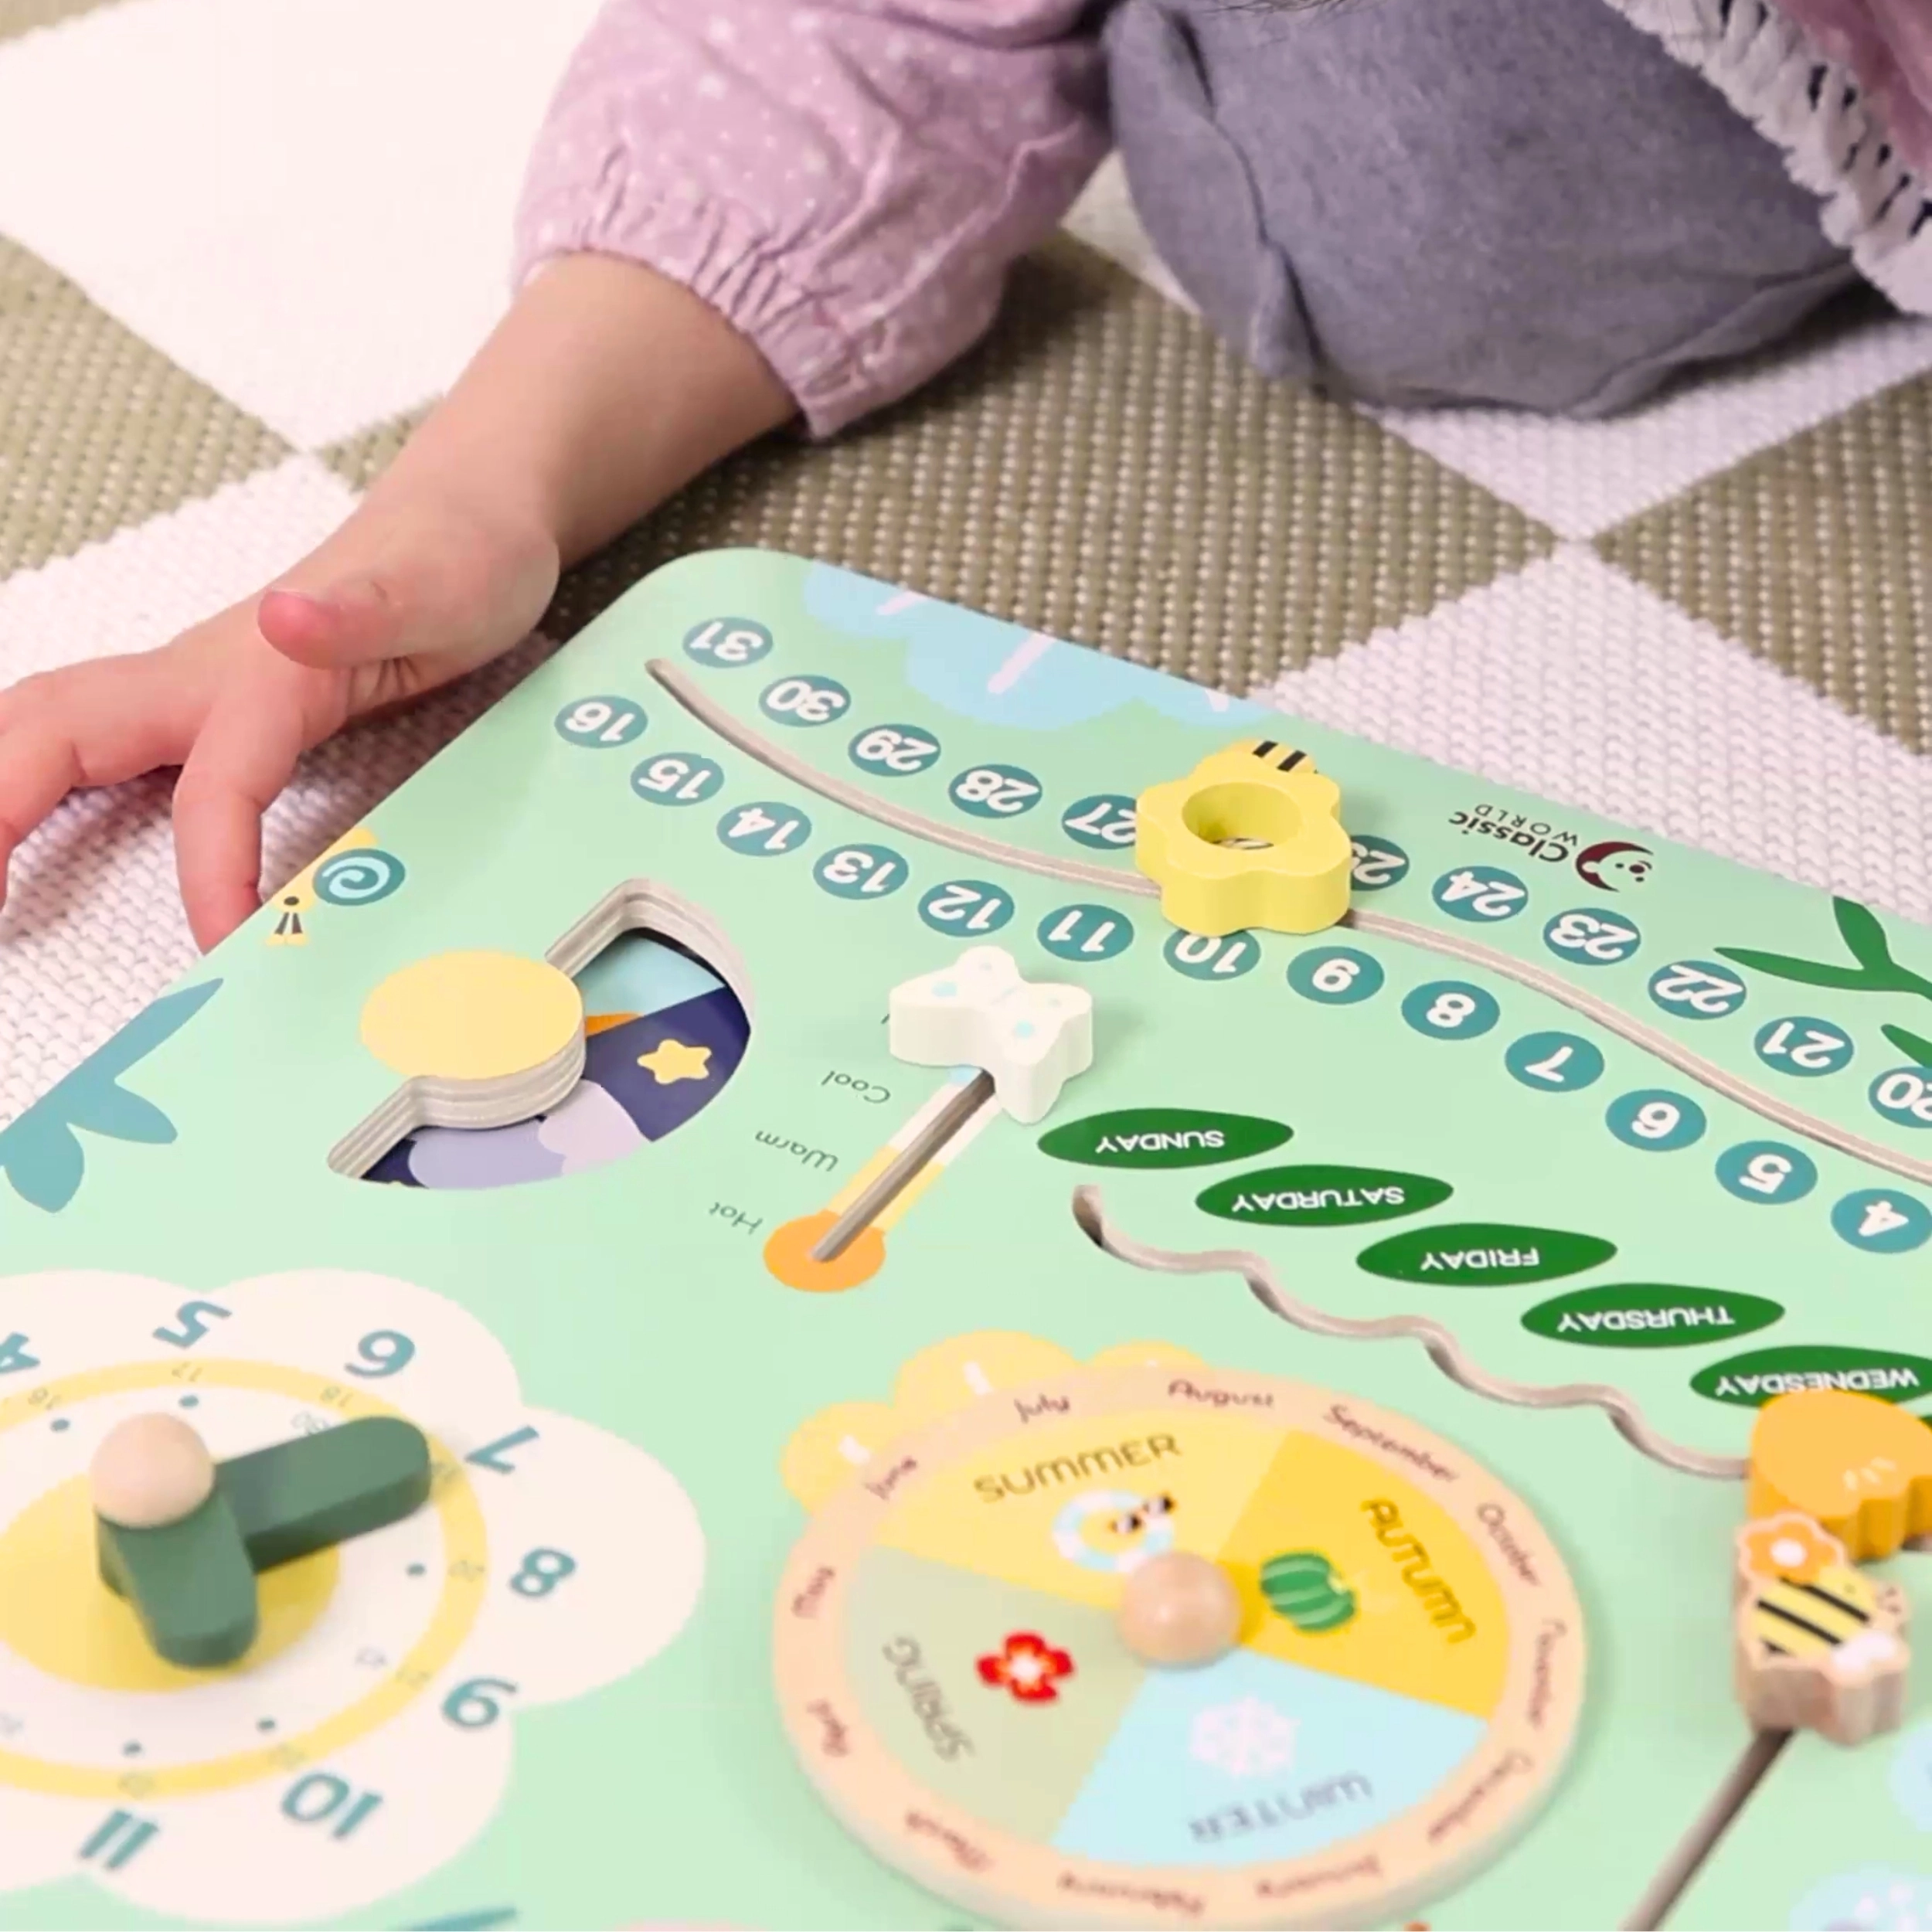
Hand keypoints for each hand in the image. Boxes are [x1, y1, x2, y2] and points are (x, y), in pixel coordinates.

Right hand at [0, 493, 559, 950]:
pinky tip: (13, 834)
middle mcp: (203, 676)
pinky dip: (33, 788)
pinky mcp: (206, 703)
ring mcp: (194, 688)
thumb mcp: (435, 590)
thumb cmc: (456, 557)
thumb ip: (364, 609)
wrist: (469, 514)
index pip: (213, 787)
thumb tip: (285, 616)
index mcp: (259, 670)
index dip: (209, 870)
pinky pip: (97, 748)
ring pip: (53, 731)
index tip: (224, 942)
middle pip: (53, 731)